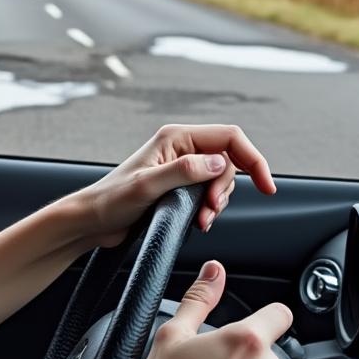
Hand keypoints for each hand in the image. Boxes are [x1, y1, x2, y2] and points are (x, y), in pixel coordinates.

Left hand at [73, 124, 275, 244]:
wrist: (92, 221)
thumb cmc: (111, 201)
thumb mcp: (148, 186)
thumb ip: (184, 172)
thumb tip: (219, 164)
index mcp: (176, 137)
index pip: (230, 137)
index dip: (253, 158)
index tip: (266, 186)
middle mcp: (182, 148)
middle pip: (230, 160)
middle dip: (228, 189)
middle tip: (210, 211)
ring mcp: (182, 167)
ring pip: (222, 180)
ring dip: (219, 202)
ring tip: (201, 220)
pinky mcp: (180, 186)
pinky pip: (210, 193)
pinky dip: (211, 209)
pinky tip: (199, 221)